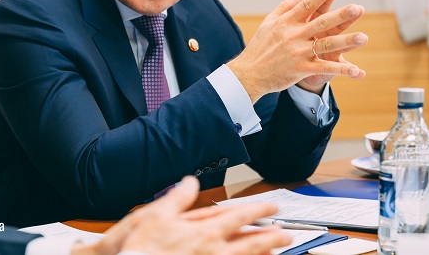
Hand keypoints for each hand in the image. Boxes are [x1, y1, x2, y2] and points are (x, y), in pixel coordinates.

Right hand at [74, 176, 290, 254]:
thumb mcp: (155, 215)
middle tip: (287, 232)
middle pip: (251, 242)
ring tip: (279, 250)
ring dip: (264, 254)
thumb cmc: (141, 248)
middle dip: (270, 236)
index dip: (257, 210)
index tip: (272, 207)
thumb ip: (177, 198)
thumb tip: (189, 181)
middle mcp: (213, 250)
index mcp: (203, 230)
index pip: (238, 217)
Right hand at [227, 0, 367, 101]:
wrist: (249, 73)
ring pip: (326, 45)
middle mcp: (294, 35)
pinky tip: (358, 71)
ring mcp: (298, 53)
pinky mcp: (301, 69)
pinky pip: (324, 68)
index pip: (307, 5)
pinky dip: (342, 70)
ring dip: (346, 41)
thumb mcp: (268, 23)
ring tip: (364, 38)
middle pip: (321, 23)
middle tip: (358, 8)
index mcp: (287, 22)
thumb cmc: (259, 46)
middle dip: (341, 15)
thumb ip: (285, 7)